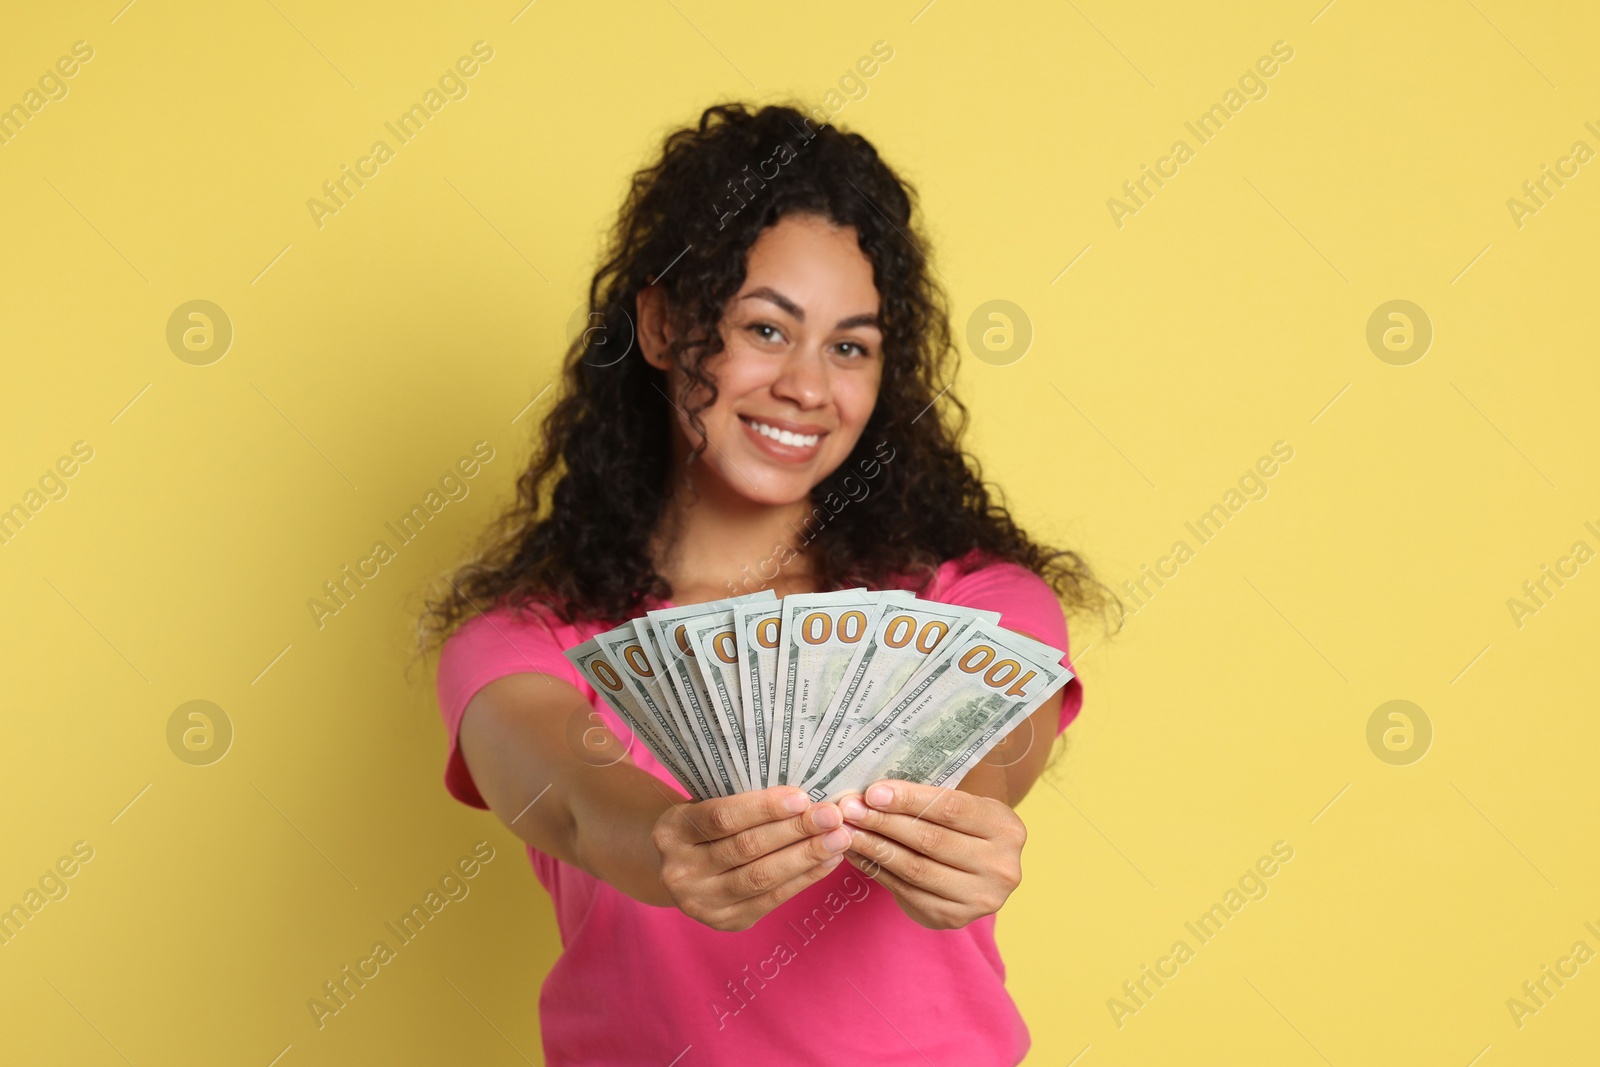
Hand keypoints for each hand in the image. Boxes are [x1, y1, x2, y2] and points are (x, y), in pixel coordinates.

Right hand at [651, 786, 849, 931]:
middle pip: (745, 848)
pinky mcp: (726, 923)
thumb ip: (741, 799)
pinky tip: (828, 862)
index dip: (764, 808)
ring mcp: (701, 902)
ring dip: (806, 856)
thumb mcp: (706, 804)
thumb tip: (803, 795)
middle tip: (832, 816)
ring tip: (838, 838)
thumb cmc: (704, 827)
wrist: (679, 870)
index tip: (802, 797)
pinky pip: (772, 899)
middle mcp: (679, 871)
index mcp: (671, 831)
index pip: (722, 818)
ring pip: (761, 877)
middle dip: (795, 830)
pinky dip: (804, 879)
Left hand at [839, 780, 1025, 929]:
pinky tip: (857, 855)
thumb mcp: (964, 806)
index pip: (950, 809)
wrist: (982, 871)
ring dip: (874, 848)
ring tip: (846, 831)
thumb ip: (928, 800)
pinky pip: (906, 891)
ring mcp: (980, 898)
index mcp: (1006, 828)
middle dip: (883, 823)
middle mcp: (1000, 867)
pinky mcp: (954, 918)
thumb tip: (872, 794)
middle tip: (849, 810)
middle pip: (930, 840)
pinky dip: (877, 871)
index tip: (872, 793)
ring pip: (915, 868)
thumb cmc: (965, 828)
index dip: (909, 800)